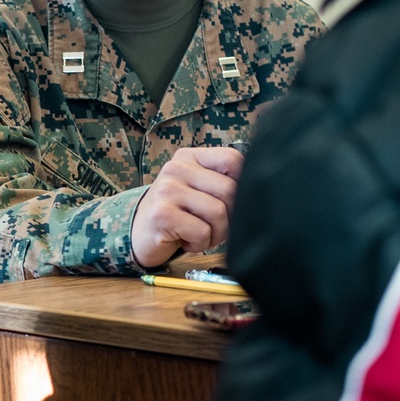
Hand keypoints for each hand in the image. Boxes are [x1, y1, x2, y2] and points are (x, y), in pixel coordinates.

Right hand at [131, 146, 243, 269]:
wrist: (139, 234)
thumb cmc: (178, 214)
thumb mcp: (198, 190)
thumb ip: (222, 183)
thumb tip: (260, 192)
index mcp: (189, 157)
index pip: (232, 159)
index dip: (243, 185)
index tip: (232, 203)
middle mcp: (176, 168)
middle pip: (230, 190)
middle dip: (230, 218)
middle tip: (216, 228)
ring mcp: (167, 189)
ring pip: (218, 212)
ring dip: (216, 234)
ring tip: (200, 235)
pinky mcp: (162, 214)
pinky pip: (202, 231)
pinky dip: (200, 243)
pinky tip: (186, 241)